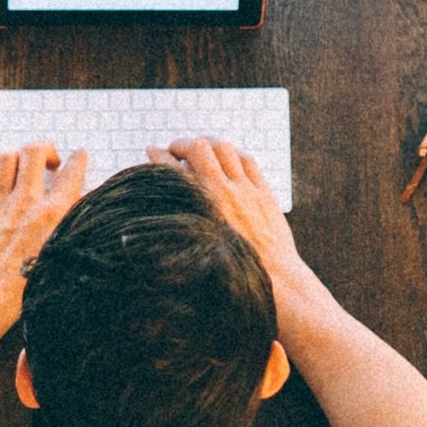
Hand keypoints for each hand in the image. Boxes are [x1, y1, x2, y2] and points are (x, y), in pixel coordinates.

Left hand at [0, 143, 86, 312]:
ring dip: (15, 159)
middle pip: (34, 150)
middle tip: (48, 161)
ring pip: (5, 158)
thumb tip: (85, 206)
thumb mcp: (66, 253)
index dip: (78, 159)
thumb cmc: (30, 286)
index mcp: (54, 212)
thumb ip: (75, 225)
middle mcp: (27, 202)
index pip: (72, 171)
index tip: (79, 155)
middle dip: (44, 149)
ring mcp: (0, 205)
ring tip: (21, 169)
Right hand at [148, 137, 310, 289]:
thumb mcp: (194, 257)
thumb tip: (155, 233)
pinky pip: (249, 161)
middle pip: (199, 149)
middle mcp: (222, 194)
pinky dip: (235, 154)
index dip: (157, 156)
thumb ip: (178, 234)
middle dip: (183, 144)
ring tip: (201, 148)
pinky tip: (230, 158)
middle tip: (176, 150)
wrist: (275, 281)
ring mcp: (246, 191)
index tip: (151, 151)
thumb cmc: (232, 278)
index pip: (171, 170)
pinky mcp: (264, 194)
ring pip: (225, 149)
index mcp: (200, 209)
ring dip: (209, 144)